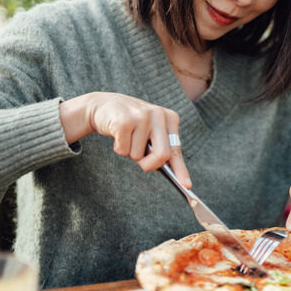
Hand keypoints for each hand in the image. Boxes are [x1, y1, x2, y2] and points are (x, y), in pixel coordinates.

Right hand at [59, 92, 191, 186]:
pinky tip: (117, 134)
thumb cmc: (130, 123)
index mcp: (169, 118)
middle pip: (162, 155)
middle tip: (141, 163)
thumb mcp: (150, 131)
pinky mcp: (123, 122)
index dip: (181, 169)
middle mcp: (158, 114)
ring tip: (126, 136)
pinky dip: (118, 148)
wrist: (102, 105)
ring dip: (129, 152)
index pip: (176, 149)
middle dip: (149, 165)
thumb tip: (170, 172)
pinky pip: (123, 150)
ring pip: (138, 155)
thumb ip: (161, 147)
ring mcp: (141, 117)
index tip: (187, 185)